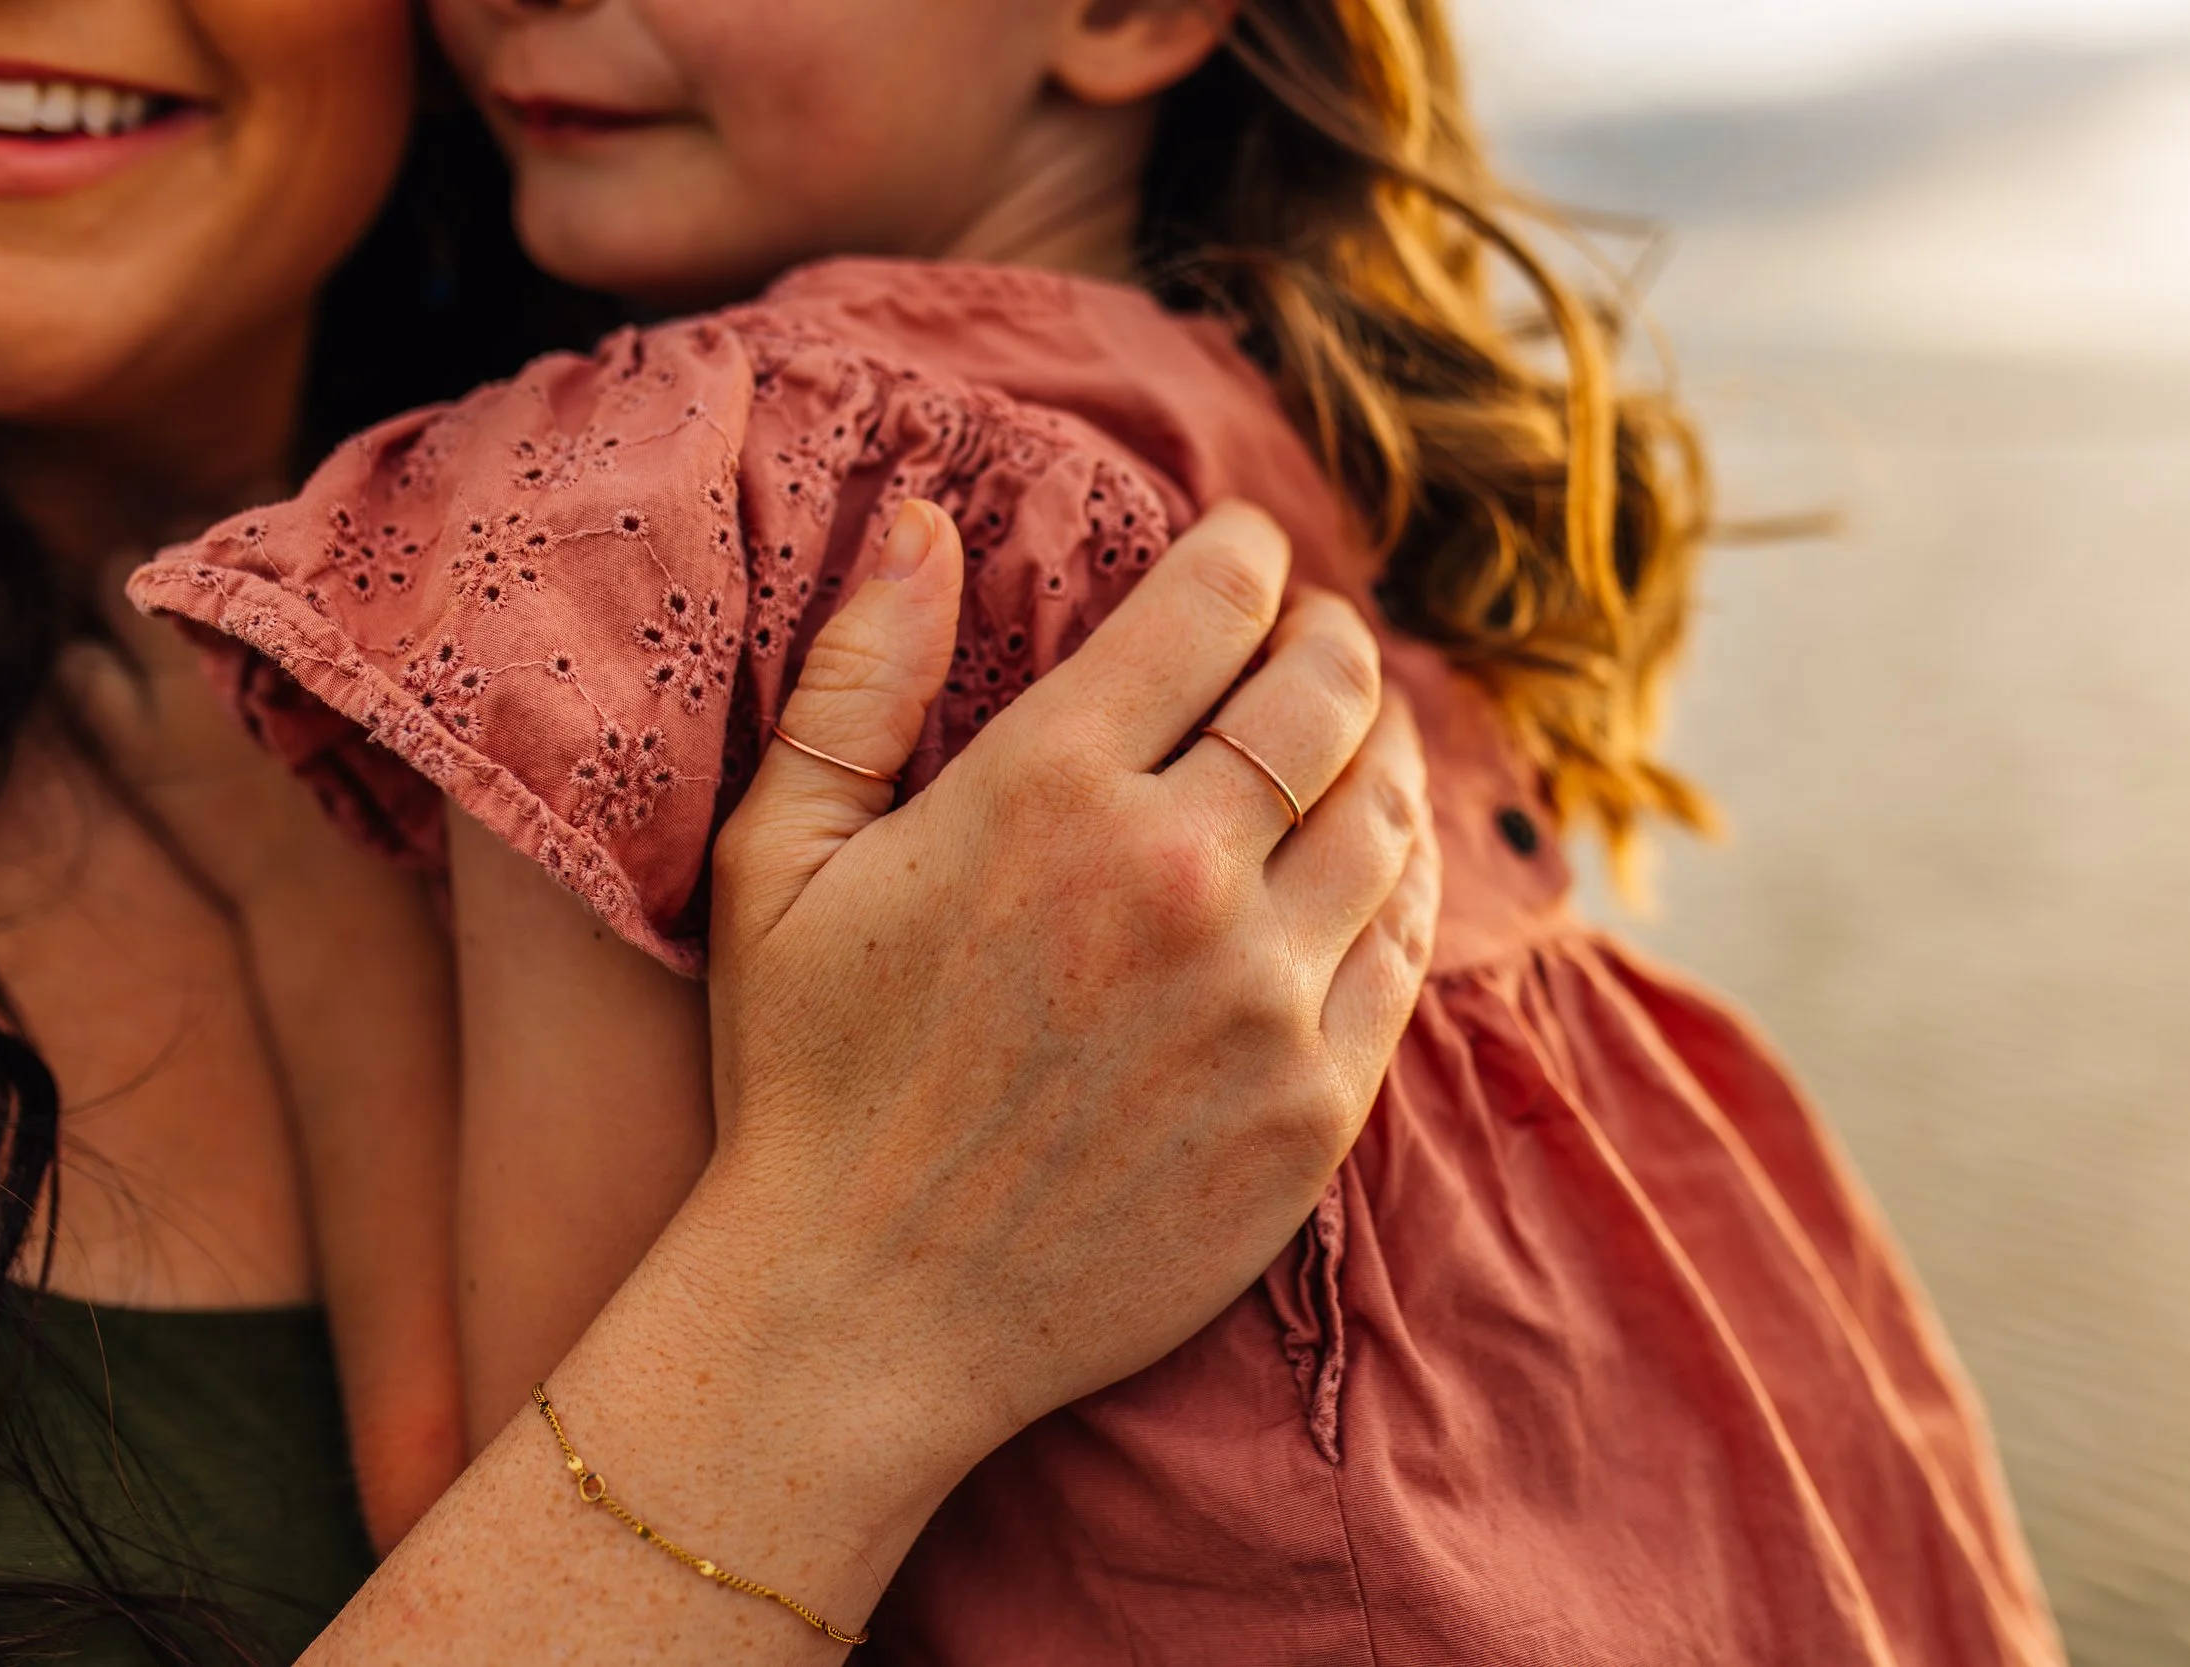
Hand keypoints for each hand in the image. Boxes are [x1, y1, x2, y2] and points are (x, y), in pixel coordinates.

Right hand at [704, 495, 1436, 1457]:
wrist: (865, 1314)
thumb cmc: (809, 1081)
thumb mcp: (780, 861)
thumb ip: (857, 678)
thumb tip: (923, 524)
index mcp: (1050, 790)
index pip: (1215, 605)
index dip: (1247, 555)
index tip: (1250, 552)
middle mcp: (1179, 876)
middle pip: (1328, 694)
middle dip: (1332, 641)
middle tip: (1320, 638)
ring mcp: (1262, 997)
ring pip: (1390, 812)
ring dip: (1386, 750)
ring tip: (1362, 737)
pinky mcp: (1314, 1104)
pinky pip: (1408, 949)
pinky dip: (1409, 880)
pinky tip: (1380, 865)